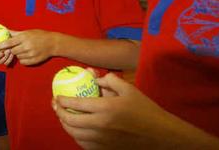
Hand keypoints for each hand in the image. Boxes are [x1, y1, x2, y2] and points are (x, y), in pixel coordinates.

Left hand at [7, 29, 56, 64]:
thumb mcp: (27, 32)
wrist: (53, 43)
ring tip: (26, 49)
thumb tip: (3, 30)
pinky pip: (22, 62)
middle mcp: (26, 46)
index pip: (8, 43)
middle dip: (12, 49)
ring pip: (17, 57)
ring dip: (18, 54)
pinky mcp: (34, 60)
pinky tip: (28, 54)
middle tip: (18, 46)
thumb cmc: (39, 35)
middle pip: (12, 51)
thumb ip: (14, 33)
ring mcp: (30, 54)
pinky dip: (23, 59)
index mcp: (23, 37)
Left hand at [53, 73, 171, 148]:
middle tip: (57, 107)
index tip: (57, 97)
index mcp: (106, 108)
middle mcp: (101, 126)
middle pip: (70, 121)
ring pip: (74, 135)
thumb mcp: (129, 90)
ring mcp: (102, 141)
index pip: (75, 104)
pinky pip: (84, 145)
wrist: (161, 136)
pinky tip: (77, 130)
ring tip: (64, 117)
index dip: (62, 100)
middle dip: (59, 113)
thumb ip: (109, 80)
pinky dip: (77, 137)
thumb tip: (94, 76)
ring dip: (66, 125)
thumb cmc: (146, 111)